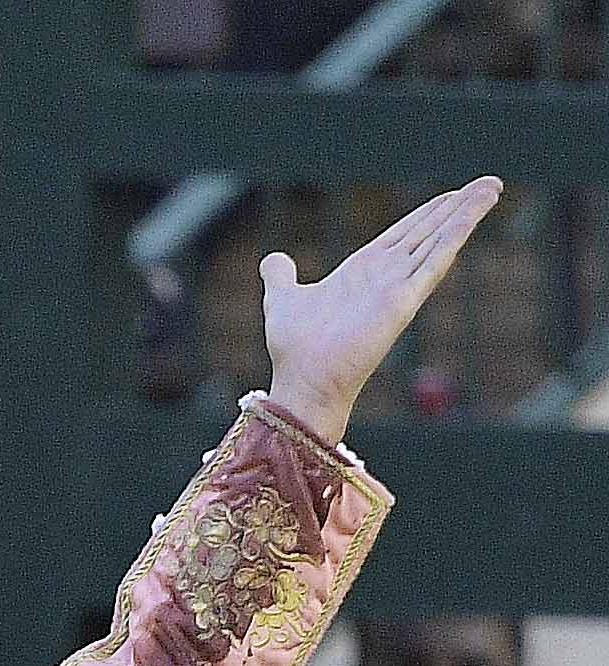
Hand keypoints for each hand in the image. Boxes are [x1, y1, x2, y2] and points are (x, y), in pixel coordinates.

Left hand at [263, 176, 502, 444]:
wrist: (303, 382)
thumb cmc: (294, 349)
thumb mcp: (283, 299)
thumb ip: (282, 277)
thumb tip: (274, 260)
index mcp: (362, 272)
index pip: (403, 234)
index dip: (428, 213)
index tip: (451, 194)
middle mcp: (385, 277)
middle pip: (429, 232)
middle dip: (457, 207)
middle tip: (488, 183)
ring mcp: (398, 288)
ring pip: (439, 240)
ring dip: (466, 213)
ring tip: (492, 187)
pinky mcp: (404, 301)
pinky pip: (435, 261)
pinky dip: (454, 235)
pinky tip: (472, 212)